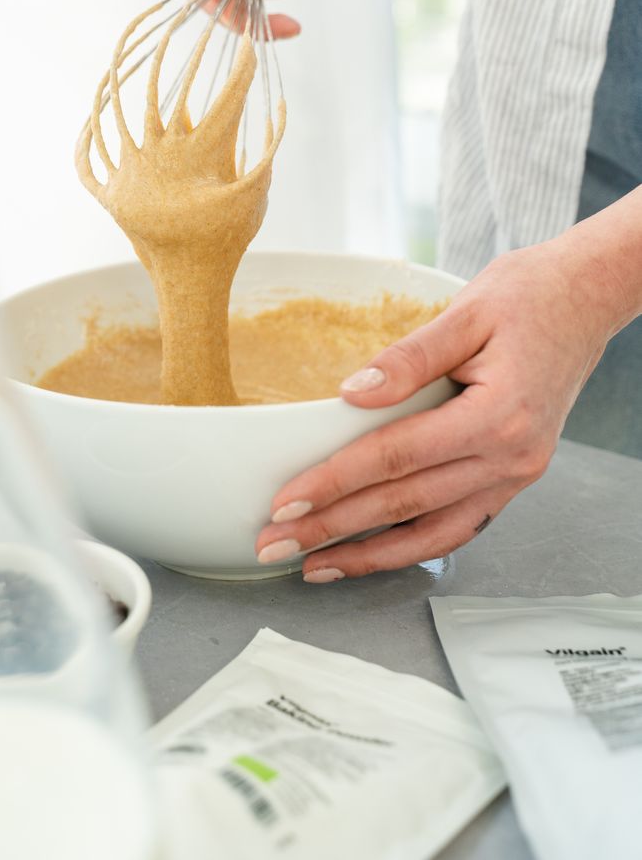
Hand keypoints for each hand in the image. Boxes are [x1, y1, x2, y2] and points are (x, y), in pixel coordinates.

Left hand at [255, 238, 618, 580]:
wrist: (587, 298)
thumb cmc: (531, 296)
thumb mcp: (465, 313)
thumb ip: (407, 359)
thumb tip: (350, 395)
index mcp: (497, 415)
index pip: (396, 458)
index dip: (336, 482)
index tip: (287, 501)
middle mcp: (511, 456)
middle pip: (405, 504)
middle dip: (334, 529)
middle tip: (276, 543)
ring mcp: (517, 473)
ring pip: (434, 532)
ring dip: (370, 555)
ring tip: (316, 567)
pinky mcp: (514, 475)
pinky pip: (459, 525)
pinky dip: (413, 546)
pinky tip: (374, 553)